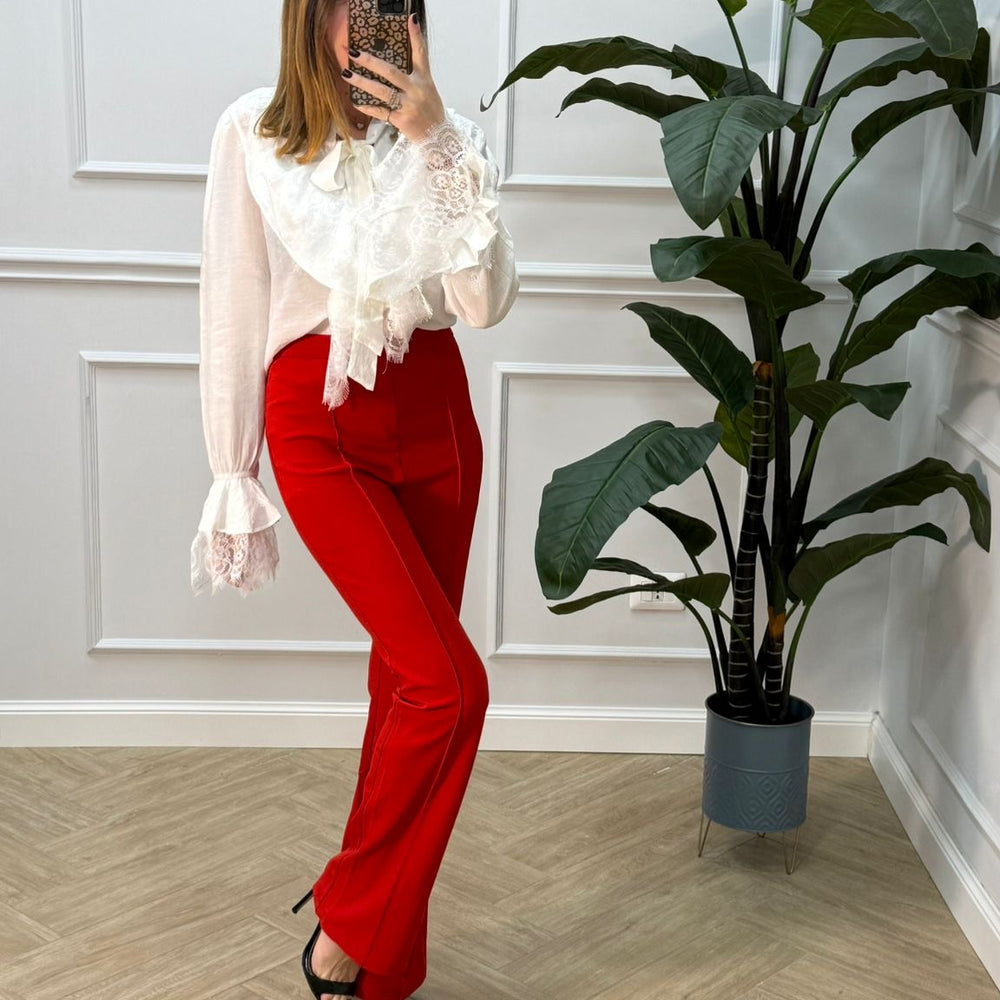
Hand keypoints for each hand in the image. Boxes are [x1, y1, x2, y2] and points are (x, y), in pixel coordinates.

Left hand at [345, 13, 446, 142]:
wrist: (439, 138)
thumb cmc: (430, 112)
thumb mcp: (428, 90)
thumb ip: (414, 77)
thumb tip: (391, 66)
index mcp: (424, 80)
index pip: (421, 54)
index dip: (416, 36)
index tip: (410, 19)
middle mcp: (416, 90)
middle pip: (390, 72)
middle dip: (370, 61)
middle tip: (354, 53)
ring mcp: (408, 106)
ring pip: (381, 91)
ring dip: (362, 82)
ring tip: (346, 74)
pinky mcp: (401, 120)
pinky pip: (380, 111)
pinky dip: (368, 107)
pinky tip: (356, 102)